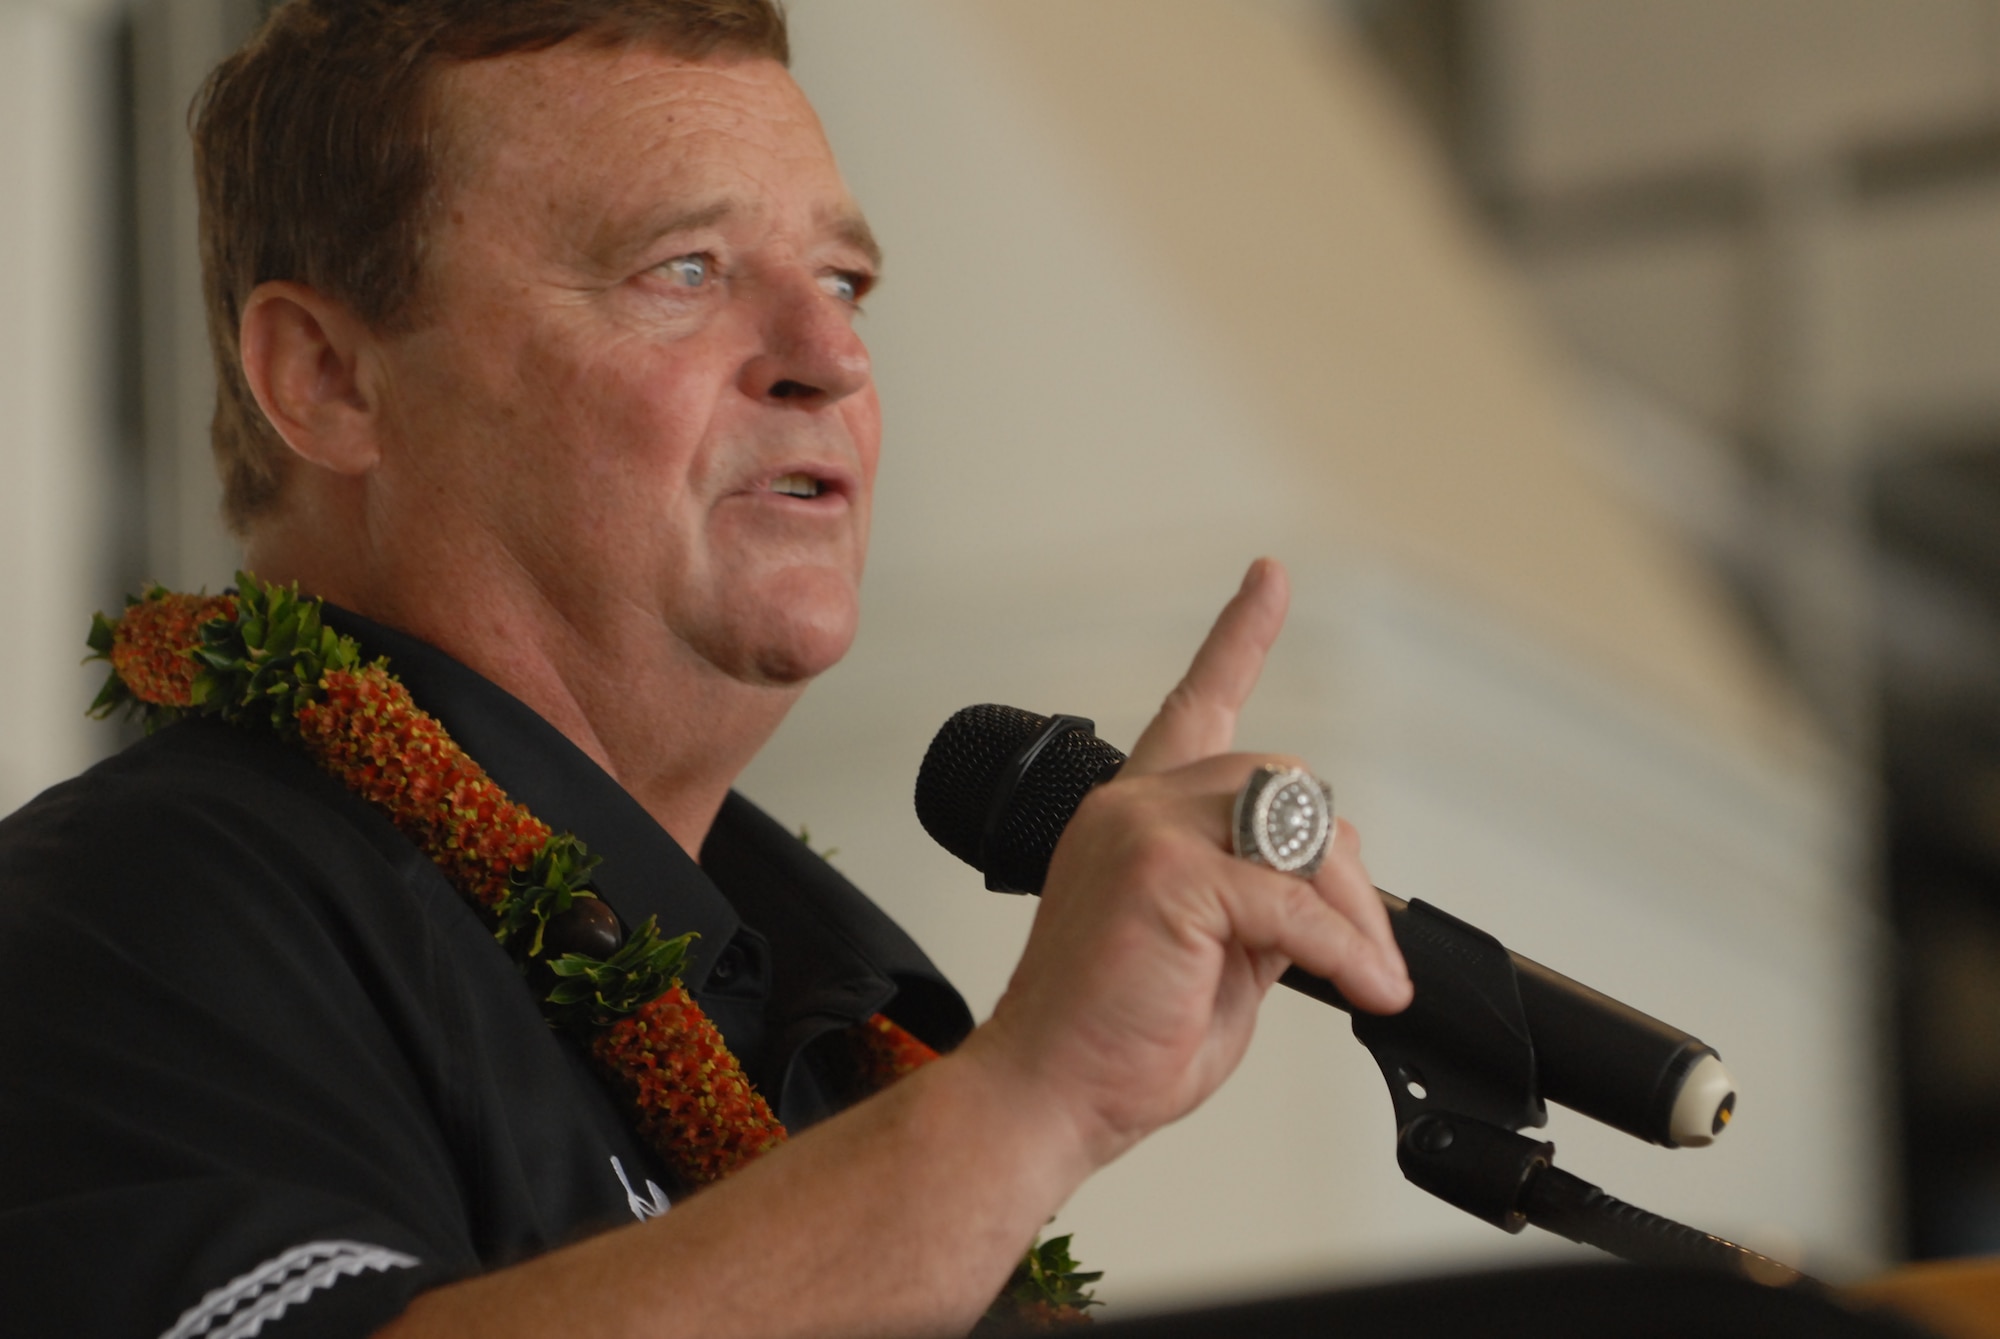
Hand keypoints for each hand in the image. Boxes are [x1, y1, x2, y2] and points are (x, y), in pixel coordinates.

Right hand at [968, 558, 1411, 1171]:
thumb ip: (1261, 901)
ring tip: (1359, 975)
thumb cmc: (1115, 1038)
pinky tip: (1359, 986)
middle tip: (1363, 954)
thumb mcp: (1216, 957)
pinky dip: (1343, 949)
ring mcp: (1143, 832)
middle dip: (1343, 872)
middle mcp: (1134, 807)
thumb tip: (1327, 884)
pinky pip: (1293, 899)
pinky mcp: (1163, 875)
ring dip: (1350, 909)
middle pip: (1287, 783)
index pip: (1194, 705)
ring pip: (1299, 827)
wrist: (1045, 1095)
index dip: (1238, 638)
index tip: (1269, 579)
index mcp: (1137, 819)